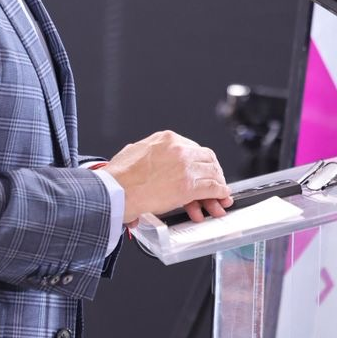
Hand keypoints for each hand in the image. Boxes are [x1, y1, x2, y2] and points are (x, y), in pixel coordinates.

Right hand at [105, 130, 231, 223]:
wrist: (115, 191)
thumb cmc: (117, 177)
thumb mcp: (132, 152)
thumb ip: (144, 154)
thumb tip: (145, 161)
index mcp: (166, 139)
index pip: (192, 148)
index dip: (200, 162)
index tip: (201, 171)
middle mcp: (179, 149)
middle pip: (207, 158)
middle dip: (213, 172)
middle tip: (215, 183)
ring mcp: (185, 166)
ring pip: (212, 172)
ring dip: (218, 185)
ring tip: (220, 195)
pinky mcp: (188, 185)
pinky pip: (213, 187)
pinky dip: (220, 193)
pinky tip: (221, 198)